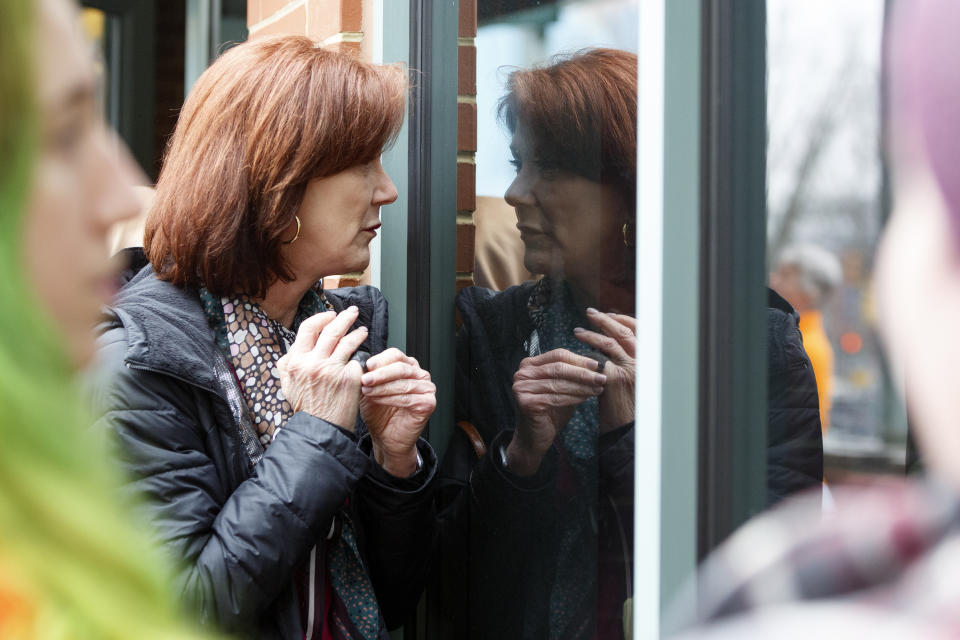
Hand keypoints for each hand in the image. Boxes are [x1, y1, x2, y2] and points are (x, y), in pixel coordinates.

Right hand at [276, 306, 366, 429]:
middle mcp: (313, 363)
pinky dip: (359, 359)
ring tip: (363, 331)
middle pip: (331, 330)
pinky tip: (364, 359)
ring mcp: (332, 370)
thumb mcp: (288, 384)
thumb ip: (289, 362)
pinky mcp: (349, 378)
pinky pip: (356, 361)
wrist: (320, 430)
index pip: (308, 328)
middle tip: (353, 312)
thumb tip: (296, 345)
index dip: (322, 318)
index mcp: (295, 361)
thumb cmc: (306, 408)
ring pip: (348, 342)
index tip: (331, 316)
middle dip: (345, 318)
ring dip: (357, 333)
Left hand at [360, 348, 435, 476]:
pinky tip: (377, 400)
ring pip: (404, 383)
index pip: (396, 355)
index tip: (366, 366)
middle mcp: (420, 375)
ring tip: (367, 391)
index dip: (380, 359)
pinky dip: (390, 398)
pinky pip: (408, 398)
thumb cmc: (379, 413)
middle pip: (401, 367)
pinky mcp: (428, 404)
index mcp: (407, 367)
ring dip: (383, 387)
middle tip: (365, 379)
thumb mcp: (369, 389)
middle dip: (380, 373)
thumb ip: (368, 376)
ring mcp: (427, 389)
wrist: (386, 438)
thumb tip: (360, 363)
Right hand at [508, 348, 606, 475]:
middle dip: (583, 373)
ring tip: (598, 388)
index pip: (558, 355)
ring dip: (582, 386)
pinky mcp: (526, 402)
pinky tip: (586, 398)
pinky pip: (556, 397)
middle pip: (559, 368)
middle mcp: (522, 374)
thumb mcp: (561, 389)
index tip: (597, 365)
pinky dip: (573, 397)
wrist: (534, 439)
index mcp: (529, 365)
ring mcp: (522, 388)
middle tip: (602, 377)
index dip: (579, 359)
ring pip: (559, 383)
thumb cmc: (549, 412)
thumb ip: (572, 376)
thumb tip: (596, 366)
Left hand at [574, 309, 635, 430]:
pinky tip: (576, 351)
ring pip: (610, 343)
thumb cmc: (626, 407)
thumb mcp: (631, 379)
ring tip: (578, 331)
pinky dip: (586, 353)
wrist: (625, 430)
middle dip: (607, 320)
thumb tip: (608, 343)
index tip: (609, 314)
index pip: (639, 332)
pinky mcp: (614, 378)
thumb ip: (624, 361)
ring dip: (592, 334)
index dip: (623, 321)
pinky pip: (598, 359)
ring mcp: (630, 370)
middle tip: (591, 313)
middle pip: (625, 333)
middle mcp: (643, 363)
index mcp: (648, 360)